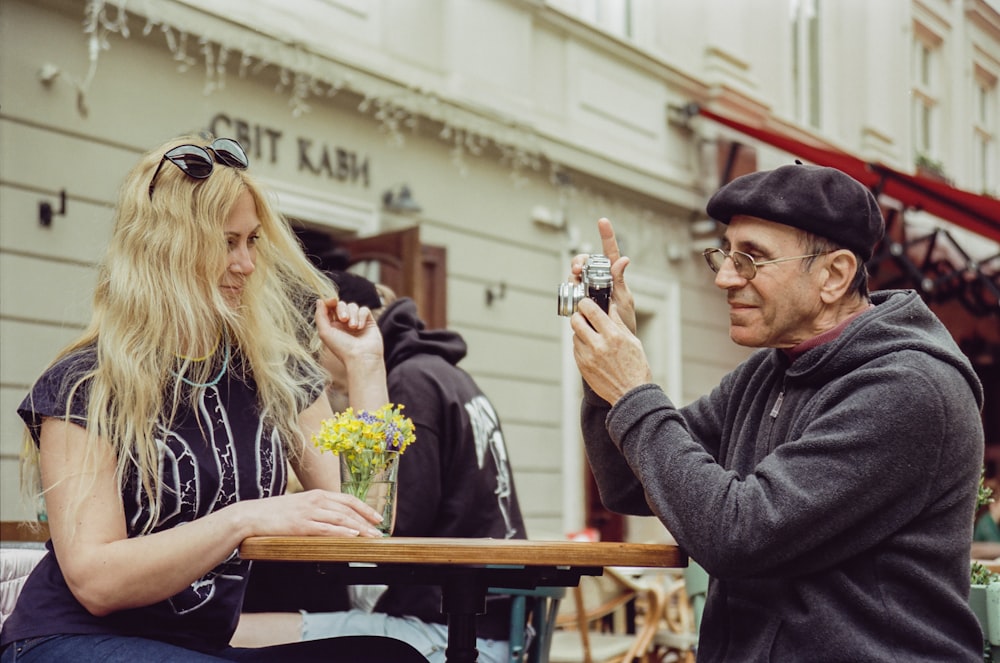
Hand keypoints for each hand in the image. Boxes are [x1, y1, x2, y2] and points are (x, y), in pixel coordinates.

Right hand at [242, 489, 384, 537]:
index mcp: (318, 494)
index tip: (378, 517)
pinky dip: (341, 532)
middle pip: (348, 509)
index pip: (348, 499)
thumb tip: (336, 519)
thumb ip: (318, 508)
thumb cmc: (276, 512)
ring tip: (372, 537)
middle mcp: (316, 500)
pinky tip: (353, 536)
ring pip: (341, 519)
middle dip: (367, 520)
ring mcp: (309, 512)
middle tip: (380, 531)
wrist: (252, 515)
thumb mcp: (301, 504)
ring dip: (359, 528)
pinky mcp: (301, 525)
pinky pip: (326, 529)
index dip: (365, 508)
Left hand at [315, 298, 383, 365]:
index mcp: (333, 326)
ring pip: (353, 306)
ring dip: (352, 314)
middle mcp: (345, 323)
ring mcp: (357, 322)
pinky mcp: (368, 322)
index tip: (332, 301)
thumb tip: (319, 300)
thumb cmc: (342, 348)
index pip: (330, 308)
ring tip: (353, 327)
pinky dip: (361, 316)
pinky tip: (360, 327)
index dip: (330, 302)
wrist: (361, 357)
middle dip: (342, 309)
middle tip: (343, 319)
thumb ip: (320, 315)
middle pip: (342, 304)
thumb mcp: (325, 332)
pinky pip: (364, 310)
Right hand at [569, 218, 635, 332]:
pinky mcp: (578, 301)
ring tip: (576, 278)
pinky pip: (570, 290)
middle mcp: (598, 281)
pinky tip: (572, 290)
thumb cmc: (624, 323)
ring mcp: (587, 290)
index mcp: (613, 278)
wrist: (613, 344)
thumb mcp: (624, 301)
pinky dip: (569, 287)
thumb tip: (624, 260)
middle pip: (586, 261)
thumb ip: (620, 281)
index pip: (609, 252)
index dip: (606, 235)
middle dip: (580, 260)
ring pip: (576, 274)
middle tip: (579, 267)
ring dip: (574, 273)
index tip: (602, 220)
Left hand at [571, 296, 652, 404]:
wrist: (630, 394)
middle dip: (579, 316)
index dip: (585, 303)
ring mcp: (588, 357)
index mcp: (613, 335)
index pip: (590, 310)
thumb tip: (610, 306)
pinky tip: (593, 350)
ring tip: (593, 337)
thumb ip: (618, 323)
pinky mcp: (582, 366)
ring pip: (574, 335)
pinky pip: (576, 349)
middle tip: (585, 318)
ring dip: (581, 332)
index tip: (586, 303)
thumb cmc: (636, 368)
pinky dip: (582, 346)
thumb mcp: (632, 341)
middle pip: (576, 320)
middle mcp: (598, 345)